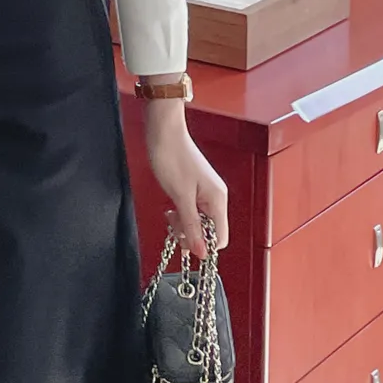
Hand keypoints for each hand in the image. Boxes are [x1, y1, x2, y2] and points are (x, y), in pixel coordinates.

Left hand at [143, 102, 228, 258]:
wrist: (163, 131)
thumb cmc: (172, 156)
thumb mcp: (180, 197)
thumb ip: (191, 226)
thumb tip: (201, 252)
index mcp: (218, 199)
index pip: (219, 238)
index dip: (202, 245)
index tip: (184, 242)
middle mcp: (216, 196)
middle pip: (209, 230)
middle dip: (190, 233)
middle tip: (173, 225)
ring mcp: (206, 191)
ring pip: (200, 221)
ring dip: (185, 223)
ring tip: (170, 214)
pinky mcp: (196, 187)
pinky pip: (193, 210)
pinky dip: (182, 213)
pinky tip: (172, 207)